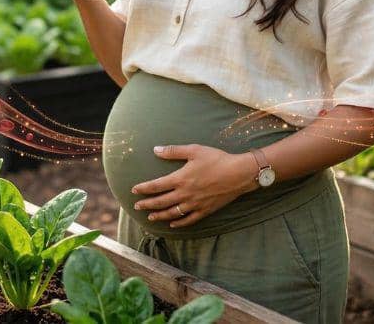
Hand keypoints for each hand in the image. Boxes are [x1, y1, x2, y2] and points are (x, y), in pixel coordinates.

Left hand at [130, 144, 257, 227]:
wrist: (239, 174)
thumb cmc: (217, 159)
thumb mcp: (194, 150)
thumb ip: (173, 151)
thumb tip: (156, 149)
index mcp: (181, 179)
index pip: (156, 186)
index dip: (144, 188)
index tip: (134, 190)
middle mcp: (185, 194)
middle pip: (161, 202)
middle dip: (147, 204)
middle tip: (136, 206)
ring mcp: (195, 204)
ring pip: (173, 213)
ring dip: (160, 215)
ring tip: (150, 216)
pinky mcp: (205, 210)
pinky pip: (189, 220)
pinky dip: (179, 223)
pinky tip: (172, 224)